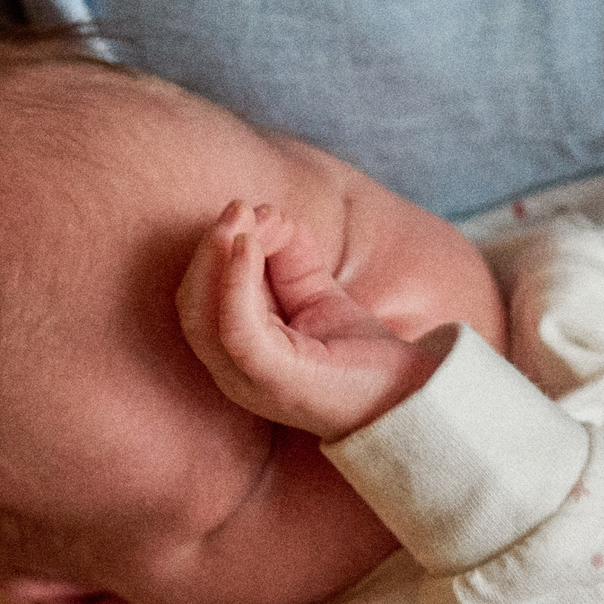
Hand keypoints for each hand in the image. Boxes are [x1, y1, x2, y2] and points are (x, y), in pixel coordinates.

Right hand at [177, 199, 435, 438]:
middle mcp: (235, 373)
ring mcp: (251, 381)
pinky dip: (235, 283)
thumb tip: (265, 216)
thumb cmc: (360, 354)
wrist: (410, 394)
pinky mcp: (275, 380)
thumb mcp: (317, 295)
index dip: (216, 251)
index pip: (204, 299)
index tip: (247, 211)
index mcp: (239, 356)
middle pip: (194, 305)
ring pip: (205, 315)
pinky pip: (237, 330)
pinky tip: (250, 245)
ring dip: (217, 257)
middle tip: (237, 208)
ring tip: (243, 218)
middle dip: (210, 249)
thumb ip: (289, 258)